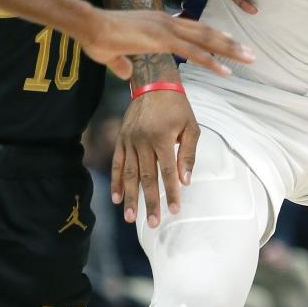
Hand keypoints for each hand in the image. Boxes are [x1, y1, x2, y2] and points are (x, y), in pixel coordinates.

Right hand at [78, 7, 254, 78]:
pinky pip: (193, 52)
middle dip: (230, 43)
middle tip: (249, 53)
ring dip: (229, 50)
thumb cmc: (97, 38)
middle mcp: (168, 21)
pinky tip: (225, 70)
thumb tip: (128, 73)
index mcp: (160, 21)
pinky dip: (211, 61)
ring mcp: (167, 28)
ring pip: (206, 40)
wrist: (89, 26)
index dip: (213, 37)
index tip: (230, 44)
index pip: (194, 28)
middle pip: (206, 32)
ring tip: (248, 59)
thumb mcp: (112, 54)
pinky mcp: (162, 40)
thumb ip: (123, 64)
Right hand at [112, 92, 198, 227]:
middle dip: (149, 202)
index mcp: (161, 138)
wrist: (154, 83)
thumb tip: (185, 181)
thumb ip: (188, 155)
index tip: (174, 210)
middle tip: (153, 223)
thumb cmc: (177, 107)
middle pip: (146, 177)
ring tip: (130, 217)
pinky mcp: (121, 139)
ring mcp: (129, 140)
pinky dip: (117, 181)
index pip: (167, 172)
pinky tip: (116, 198)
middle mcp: (142, 141)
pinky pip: (118, 163)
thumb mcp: (191, 127)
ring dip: (130, 197)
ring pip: (129, 174)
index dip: (171, 192)